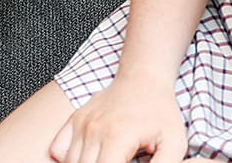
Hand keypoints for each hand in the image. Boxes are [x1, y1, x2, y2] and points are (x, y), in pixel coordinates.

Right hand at [47, 71, 186, 162]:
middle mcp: (93, 130)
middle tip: (118, 161)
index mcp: (117, 137)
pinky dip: (68, 159)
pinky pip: (57, 149)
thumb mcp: (174, 142)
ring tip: (106, 160)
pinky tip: (88, 158)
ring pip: (70, 162)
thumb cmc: (161, 112)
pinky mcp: (74, 120)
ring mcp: (81, 124)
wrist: (144, 78)